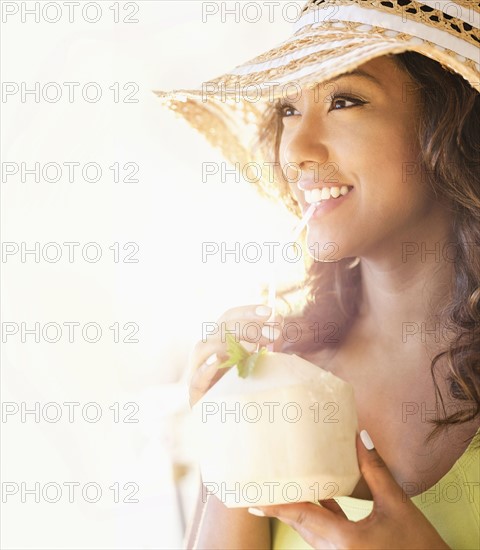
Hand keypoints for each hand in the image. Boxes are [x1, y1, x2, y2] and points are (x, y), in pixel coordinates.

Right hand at [187, 304, 282, 406]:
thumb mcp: (266, 360)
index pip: (228, 318)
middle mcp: (207, 352)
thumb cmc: (255, 387)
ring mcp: (198, 372)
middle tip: (272, 333)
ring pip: (202, 348)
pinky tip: (218, 363)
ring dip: (226, 343)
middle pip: (218, 329)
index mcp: (221, 341)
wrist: (242, 423)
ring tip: (252, 347)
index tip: (269, 312)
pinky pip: (195, 380)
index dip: (247, 312)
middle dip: (246, 327)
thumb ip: (270, 341)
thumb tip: (277, 318)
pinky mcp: (196, 395)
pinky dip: (205, 369)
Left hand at [248, 431, 450, 549]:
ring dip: (296, 508)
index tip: (254, 498)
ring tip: (284, 484)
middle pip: (300, 523)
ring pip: (310, 529)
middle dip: (280, 504)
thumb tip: (359, 436)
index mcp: (344, 540)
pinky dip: (316, 514)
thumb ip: (375, 470)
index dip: (275, 505)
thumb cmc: (419, 545)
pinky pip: (323, 532)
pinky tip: (320, 495)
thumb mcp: (396, 504)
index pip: (301, 517)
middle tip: (261, 486)